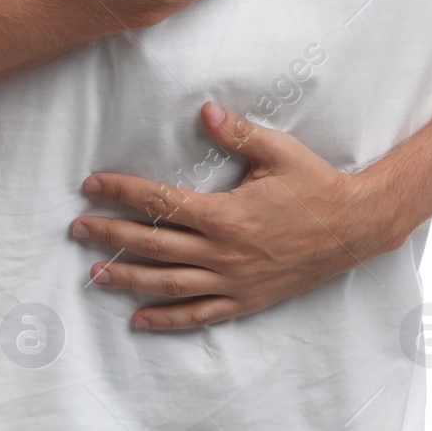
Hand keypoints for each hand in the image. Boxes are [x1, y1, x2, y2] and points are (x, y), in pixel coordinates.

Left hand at [70, 101, 399, 329]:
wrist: (353, 227)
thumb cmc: (314, 184)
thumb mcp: (277, 151)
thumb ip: (238, 132)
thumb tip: (203, 111)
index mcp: (225, 215)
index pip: (160, 203)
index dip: (123, 193)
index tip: (93, 185)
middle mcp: (223, 253)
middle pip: (154, 246)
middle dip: (112, 235)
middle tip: (77, 228)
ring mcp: (233, 282)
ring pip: (168, 284)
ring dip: (128, 280)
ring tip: (95, 274)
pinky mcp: (245, 300)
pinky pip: (199, 315)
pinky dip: (167, 320)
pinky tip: (139, 320)